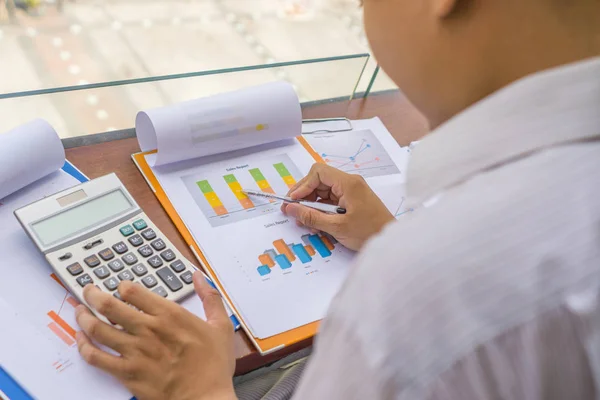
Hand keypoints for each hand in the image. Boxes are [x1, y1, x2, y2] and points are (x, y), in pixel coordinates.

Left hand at [75, 275, 235, 399]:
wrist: (206, 399)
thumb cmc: (214, 366)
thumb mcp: (221, 326)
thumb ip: (210, 297)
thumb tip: (198, 276)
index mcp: (170, 315)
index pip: (133, 291)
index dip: (122, 286)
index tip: (120, 287)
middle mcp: (148, 330)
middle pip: (109, 306)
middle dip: (93, 294)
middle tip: (88, 290)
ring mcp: (134, 352)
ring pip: (97, 329)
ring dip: (84, 317)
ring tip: (80, 311)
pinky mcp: (126, 373)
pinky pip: (96, 358)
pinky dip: (83, 346)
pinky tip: (81, 339)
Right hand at [282, 163, 393, 250]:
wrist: (391, 242)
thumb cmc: (369, 233)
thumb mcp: (337, 227)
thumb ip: (311, 217)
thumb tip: (290, 208)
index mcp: (348, 183)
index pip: (318, 172)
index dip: (303, 185)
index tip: (293, 201)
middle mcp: (349, 184)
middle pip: (319, 181)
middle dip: (304, 195)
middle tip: (292, 210)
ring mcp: (351, 192)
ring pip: (323, 192)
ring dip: (311, 205)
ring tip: (303, 220)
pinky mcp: (351, 202)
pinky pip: (330, 201)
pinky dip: (320, 210)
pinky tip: (315, 223)